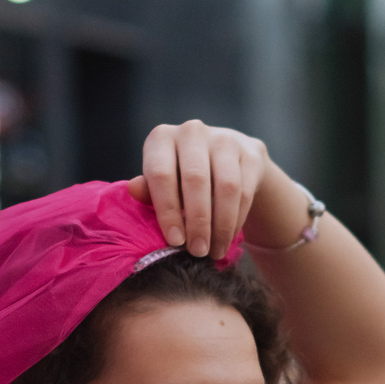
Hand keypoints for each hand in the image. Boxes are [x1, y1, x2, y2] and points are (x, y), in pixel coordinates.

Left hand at [125, 120, 271, 259]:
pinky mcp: (251, 153)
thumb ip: (149, 190)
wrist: (226, 164)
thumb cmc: (182, 179)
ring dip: (220, 225)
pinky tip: (227, 239)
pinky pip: (245, 191)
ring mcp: (225, 139)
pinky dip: (236, 220)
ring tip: (214, 252)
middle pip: (195, 179)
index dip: (167, 210)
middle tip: (197, 251)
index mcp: (162, 138)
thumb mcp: (162, 185)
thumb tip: (133, 189)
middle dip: (197, 221)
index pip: (162, 174)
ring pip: (226, 187)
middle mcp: (192, 131)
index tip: (174, 241)